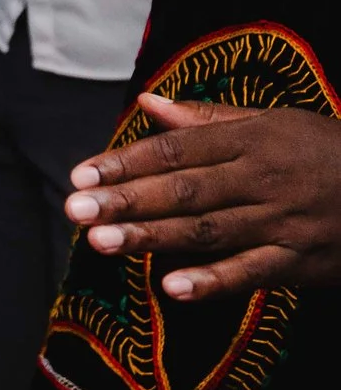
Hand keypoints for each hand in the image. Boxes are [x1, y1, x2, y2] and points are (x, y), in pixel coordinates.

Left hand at [65, 94, 340, 301]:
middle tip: (74, 210)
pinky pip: (253, 273)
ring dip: (153, 238)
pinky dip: (214, 281)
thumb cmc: (324, 151)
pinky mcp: (303, 262)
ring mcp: (284, 223)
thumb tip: (147, 101)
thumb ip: (207, 117)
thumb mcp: (274, 121)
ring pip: (209, 231)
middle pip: (185, 190)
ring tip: (101, 243)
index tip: (80, 174)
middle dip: (126, 201)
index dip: (126, 163)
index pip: (177, 150)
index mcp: (252, 140)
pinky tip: (171, 288)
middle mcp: (264, 179)